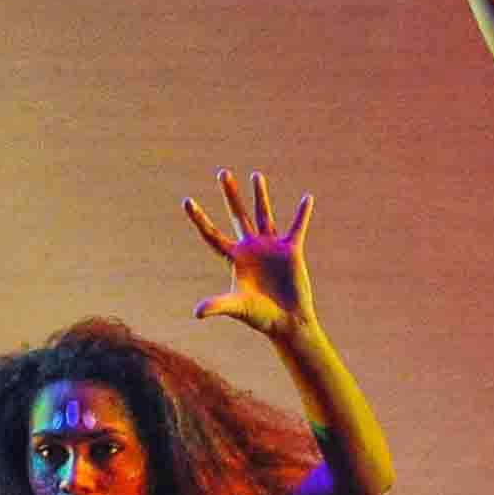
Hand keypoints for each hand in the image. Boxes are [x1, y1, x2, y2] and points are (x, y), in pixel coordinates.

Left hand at [186, 169, 315, 337]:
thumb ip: (218, 305)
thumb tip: (197, 313)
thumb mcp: (237, 307)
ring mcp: (271, 247)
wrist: (287, 322)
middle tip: (222, 173)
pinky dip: (302, 213)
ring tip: (255, 175)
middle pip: (237, 215)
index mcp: (234, 258)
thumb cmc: (260, 316)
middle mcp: (251, 248)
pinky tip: (307, 198)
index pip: (212, 234)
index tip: (187, 201)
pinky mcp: (291, 250)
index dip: (199, 219)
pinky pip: (297, 227)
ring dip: (259, 195)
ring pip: (263, 215)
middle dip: (230, 194)